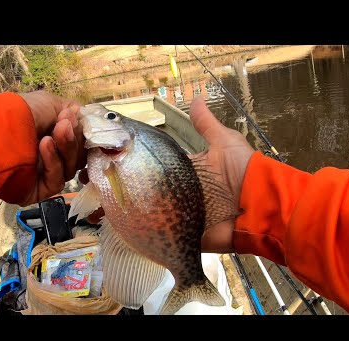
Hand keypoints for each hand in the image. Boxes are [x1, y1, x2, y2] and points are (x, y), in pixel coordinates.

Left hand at [19, 90, 86, 204]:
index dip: (83, 134)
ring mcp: (45, 176)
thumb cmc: (19, 114)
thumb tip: (82, 118)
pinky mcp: (40, 192)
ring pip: (70, 168)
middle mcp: (52, 158)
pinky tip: (44, 145)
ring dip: (64, 149)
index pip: (81, 143)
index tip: (78, 120)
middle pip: (79, 157)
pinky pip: (56, 180)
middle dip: (73, 139)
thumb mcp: (50, 103)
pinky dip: (53, 162)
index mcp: (54, 138)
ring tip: (52, 135)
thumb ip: (73, 111)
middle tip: (64, 125)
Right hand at [76, 96, 254, 253]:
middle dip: (115, 187)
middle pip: (139, 189)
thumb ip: (206, 125)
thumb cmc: (243, 172)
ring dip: (117, 209)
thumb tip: (194, 98)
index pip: (148, 165)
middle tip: (88, 182)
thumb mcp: (224, 143)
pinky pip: (151, 232)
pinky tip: (107, 224)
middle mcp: (173, 191)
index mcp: (181, 171)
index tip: (103, 155)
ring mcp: (173, 213)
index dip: (128, 161)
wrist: (259, 208)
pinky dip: (132, 230)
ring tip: (91, 206)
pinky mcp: (177, 233)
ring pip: (139, 211)